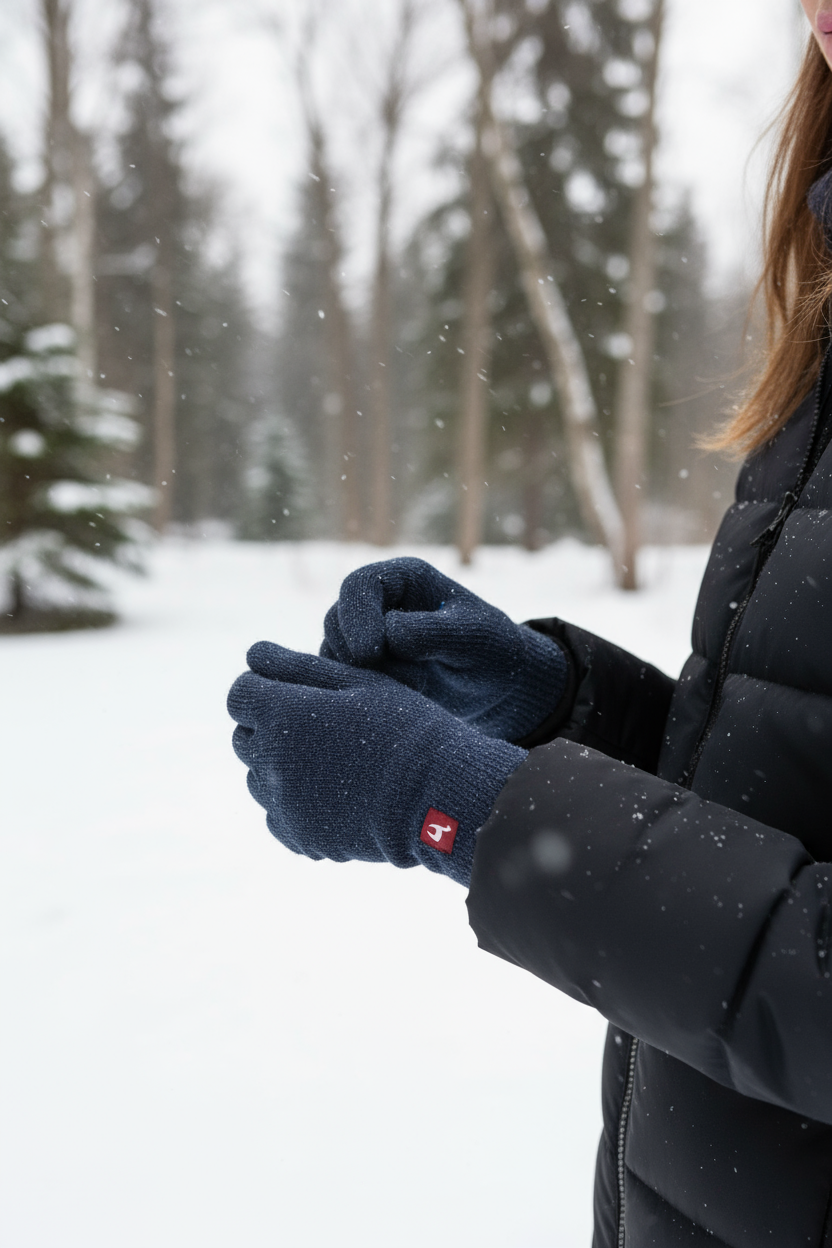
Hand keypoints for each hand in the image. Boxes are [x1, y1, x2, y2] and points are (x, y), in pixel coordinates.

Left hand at [227, 641, 525, 885]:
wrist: (439, 798)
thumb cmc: (406, 728)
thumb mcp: (361, 682)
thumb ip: (299, 666)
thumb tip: (251, 653)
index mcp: (283, 715)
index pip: (240, 694)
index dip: (265, 688)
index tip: (297, 692)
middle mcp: (271, 762)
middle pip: (244, 736)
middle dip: (270, 726)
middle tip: (319, 726)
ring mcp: (283, 805)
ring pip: (258, 777)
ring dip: (281, 766)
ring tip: (332, 763)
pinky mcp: (299, 838)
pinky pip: (278, 815)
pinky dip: (295, 804)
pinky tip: (335, 795)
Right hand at [320, 557, 566, 741]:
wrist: (497, 688)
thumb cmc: (492, 652)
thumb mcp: (473, 638)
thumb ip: (430, 632)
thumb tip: (387, 634)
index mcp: (405, 579)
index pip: (359, 585)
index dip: (357, 616)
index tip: (371, 653)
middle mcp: (380, 602)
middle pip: (337, 619)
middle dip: (356, 652)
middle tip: (394, 678)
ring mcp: (368, 634)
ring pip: (335, 651)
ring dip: (359, 674)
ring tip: (405, 689)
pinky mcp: (365, 666)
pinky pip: (341, 676)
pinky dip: (359, 690)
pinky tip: (394, 699)